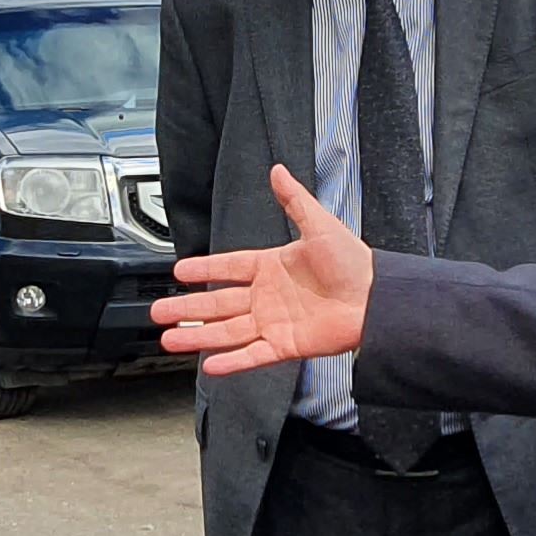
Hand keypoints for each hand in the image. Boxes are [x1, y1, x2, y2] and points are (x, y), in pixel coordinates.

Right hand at [153, 163, 373, 372]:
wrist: (376, 297)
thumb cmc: (353, 262)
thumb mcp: (319, 224)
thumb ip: (294, 200)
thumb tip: (277, 171)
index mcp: (272, 266)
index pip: (228, 267)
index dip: (203, 269)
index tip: (178, 273)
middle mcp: (268, 296)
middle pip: (218, 303)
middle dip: (187, 308)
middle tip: (159, 312)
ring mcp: (274, 322)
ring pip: (227, 331)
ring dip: (198, 336)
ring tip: (170, 338)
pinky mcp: (286, 345)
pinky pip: (253, 355)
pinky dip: (232, 362)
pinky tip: (209, 365)